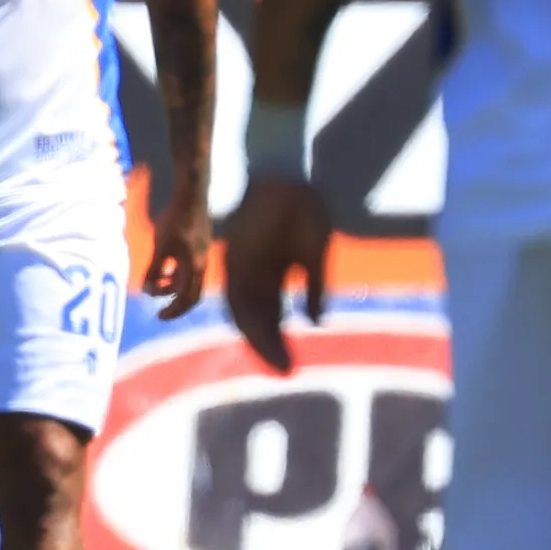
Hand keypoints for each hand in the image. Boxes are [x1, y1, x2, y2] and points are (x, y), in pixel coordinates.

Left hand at [140, 185, 209, 320]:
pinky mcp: (201, 245)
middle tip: (161, 313)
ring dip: (175, 288)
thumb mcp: (160, 247)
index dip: (173, 311)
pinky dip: (178, 275)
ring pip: (191, 281)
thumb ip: (154, 269)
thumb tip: (146, 290)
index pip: (186, 299)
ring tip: (157, 286)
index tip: (158, 316)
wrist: (192, 195)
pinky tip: (165, 268)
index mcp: (195, 268)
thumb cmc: (175, 220)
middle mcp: (203, 265)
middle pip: (192, 295)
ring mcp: (203, 255)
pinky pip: (191, 269)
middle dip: (176, 306)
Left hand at [220, 173, 328, 375]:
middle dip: (270, 348)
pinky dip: (247, 319)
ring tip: (278, 361)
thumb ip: (314, 289)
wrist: (289, 177)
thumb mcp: (315, 256)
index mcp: (272, 275)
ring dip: (259, 340)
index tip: (291, 366)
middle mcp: (253, 276)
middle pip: (257, 321)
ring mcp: (242, 268)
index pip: (272, 317)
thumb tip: (316, 323)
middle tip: (285, 372)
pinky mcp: (233, 258)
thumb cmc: (306, 210)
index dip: (279, 341)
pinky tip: (261, 336)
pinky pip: (235, 295)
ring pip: (244, 315)